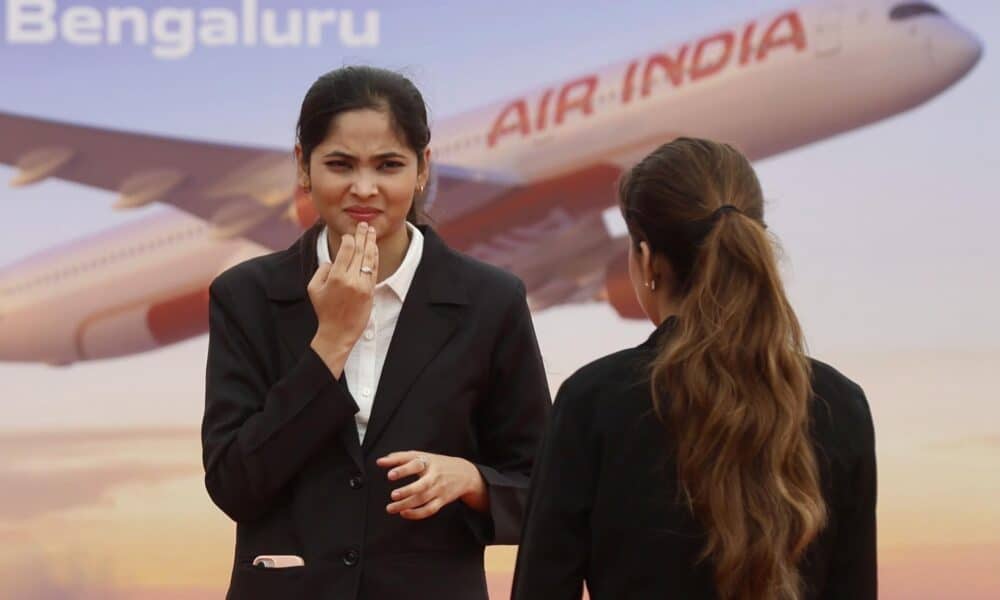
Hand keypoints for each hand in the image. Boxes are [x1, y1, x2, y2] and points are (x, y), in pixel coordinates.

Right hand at [308, 222, 377, 375]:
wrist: (338, 332)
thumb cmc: (324, 310)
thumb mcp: (313, 288)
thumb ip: (322, 270)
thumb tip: (333, 259)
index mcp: (336, 276)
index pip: (347, 249)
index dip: (349, 238)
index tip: (349, 233)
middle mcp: (351, 279)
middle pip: (360, 251)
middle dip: (362, 235)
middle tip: (364, 224)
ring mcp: (362, 285)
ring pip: (369, 259)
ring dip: (371, 243)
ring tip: (371, 232)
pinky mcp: (370, 292)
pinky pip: (373, 270)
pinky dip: (374, 258)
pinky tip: (374, 249)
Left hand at [376, 451, 488, 519]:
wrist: (465, 474)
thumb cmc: (438, 464)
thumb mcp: (422, 456)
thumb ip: (400, 458)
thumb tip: (380, 461)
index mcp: (428, 462)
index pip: (415, 464)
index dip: (402, 469)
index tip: (389, 474)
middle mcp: (435, 476)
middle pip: (422, 485)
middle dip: (407, 491)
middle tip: (393, 495)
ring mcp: (439, 489)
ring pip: (423, 500)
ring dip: (406, 505)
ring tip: (391, 508)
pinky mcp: (442, 500)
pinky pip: (429, 510)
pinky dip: (416, 514)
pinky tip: (404, 513)